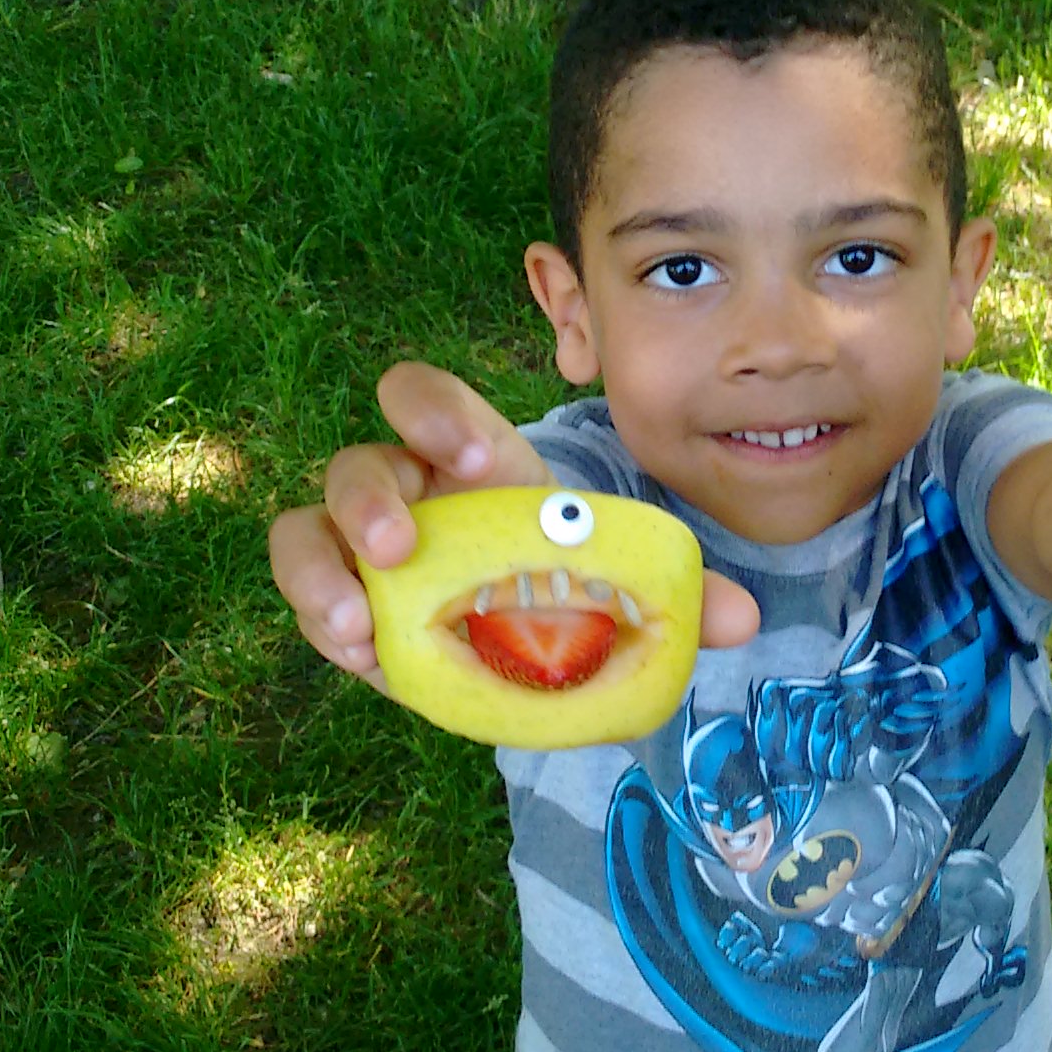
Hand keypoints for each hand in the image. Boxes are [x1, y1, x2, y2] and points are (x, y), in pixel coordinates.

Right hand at [269, 359, 759, 685]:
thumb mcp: (615, 579)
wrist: (527, 634)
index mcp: (470, 460)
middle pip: (358, 460)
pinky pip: (309, 595)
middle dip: (370, 495)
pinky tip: (359, 654)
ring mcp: (358, 547)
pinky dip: (321, 619)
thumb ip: (672, 591)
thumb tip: (744, 618)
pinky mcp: (341, 601)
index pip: (425, 397)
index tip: (475, 461)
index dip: (437, 413)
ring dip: (320, 568)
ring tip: (359, 621)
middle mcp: (404, 489)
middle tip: (400, 549)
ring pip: (307, 526)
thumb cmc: (564, 583)